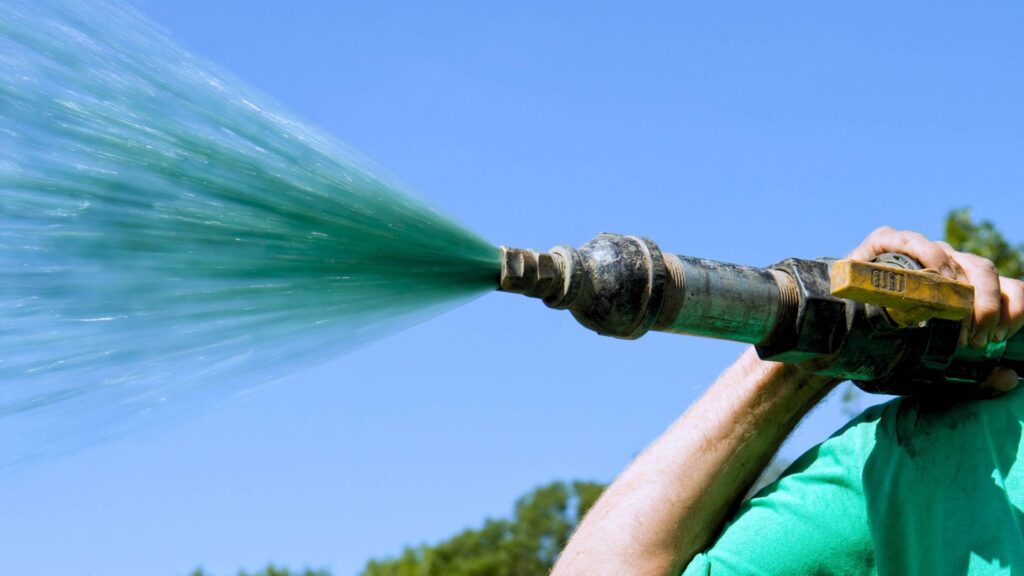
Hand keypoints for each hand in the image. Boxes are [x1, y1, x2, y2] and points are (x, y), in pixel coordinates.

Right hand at [849, 226, 1023, 392]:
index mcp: (965, 287)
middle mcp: (946, 264)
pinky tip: (925, 280)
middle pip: (983, 270)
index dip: (1011, 307)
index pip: (1005, 286)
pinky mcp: (884, 243)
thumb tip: (1009, 379)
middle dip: (985, 304)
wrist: (836, 336)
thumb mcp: (936, 367)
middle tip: (975, 338)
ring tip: (946, 317)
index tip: (998, 336)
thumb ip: (974, 377)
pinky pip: (912, 241)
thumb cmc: (888, 347)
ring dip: (954, 288)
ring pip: (951, 256)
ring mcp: (917, 251)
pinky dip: (925, 258)